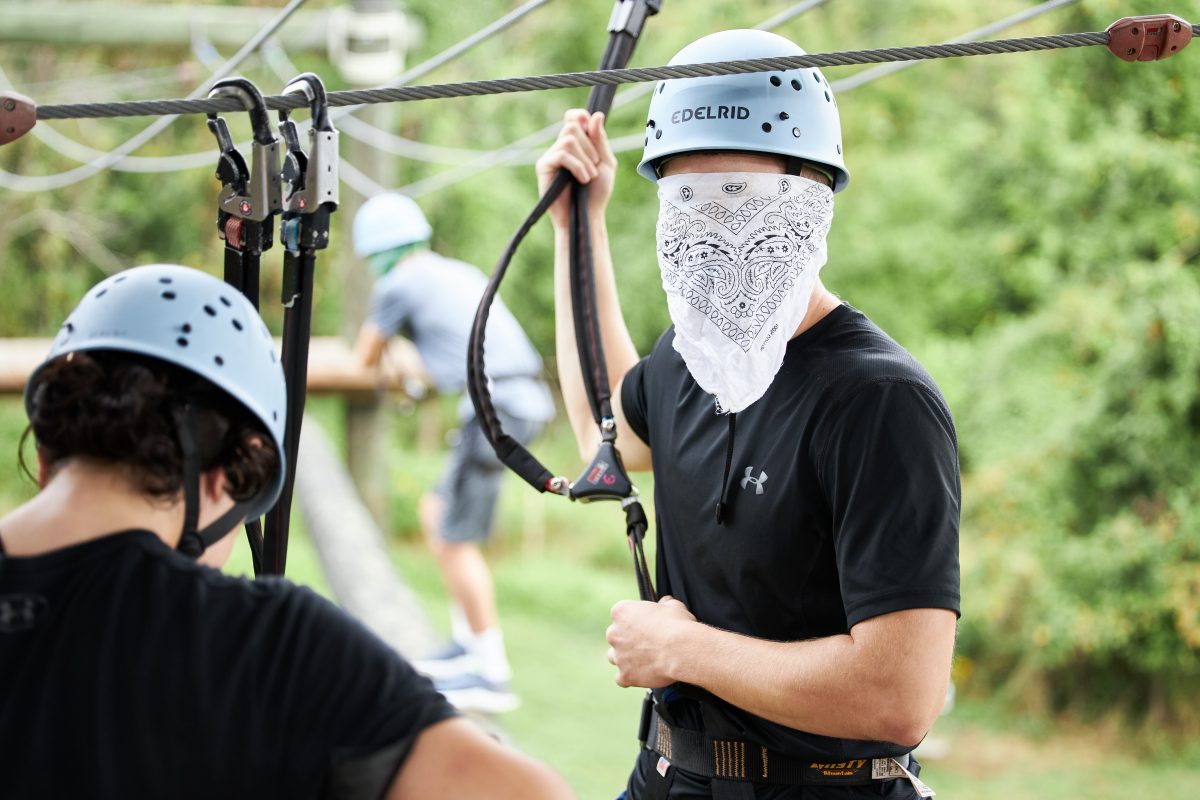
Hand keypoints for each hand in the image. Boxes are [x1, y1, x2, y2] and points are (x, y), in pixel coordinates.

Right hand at [535, 109, 615, 227]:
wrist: (586, 216)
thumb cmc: (596, 193)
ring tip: (589, 177)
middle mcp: (560, 147)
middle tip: (595, 165)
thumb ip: (600, 139)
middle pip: (572, 126)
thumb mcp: (605, 163)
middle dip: (590, 146)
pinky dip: (577, 166)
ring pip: (568, 139)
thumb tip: (596, 115)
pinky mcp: (543, 167)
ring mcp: (551, 156)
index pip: (573, 117)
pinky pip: (562, 154)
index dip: (581, 117)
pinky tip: (582, 180)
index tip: (592, 130)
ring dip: (585, 159)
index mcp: (576, 144)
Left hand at [606, 595, 696, 688]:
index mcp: (621, 612)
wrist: (681, 650)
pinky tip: (641, 674)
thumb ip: (665, 604)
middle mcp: (614, 633)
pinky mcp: (625, 675)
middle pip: (615, 636)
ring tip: (643, 659)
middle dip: (628, 639)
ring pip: (615, 657)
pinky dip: (630, 677)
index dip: (634, 620)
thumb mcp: (673, 606)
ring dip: (625, 658)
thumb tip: (666, 602)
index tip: (645, 624)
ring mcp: (618, 656)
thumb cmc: (677, 626)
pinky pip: (622, 678)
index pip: (621, 614)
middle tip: (646, 642)